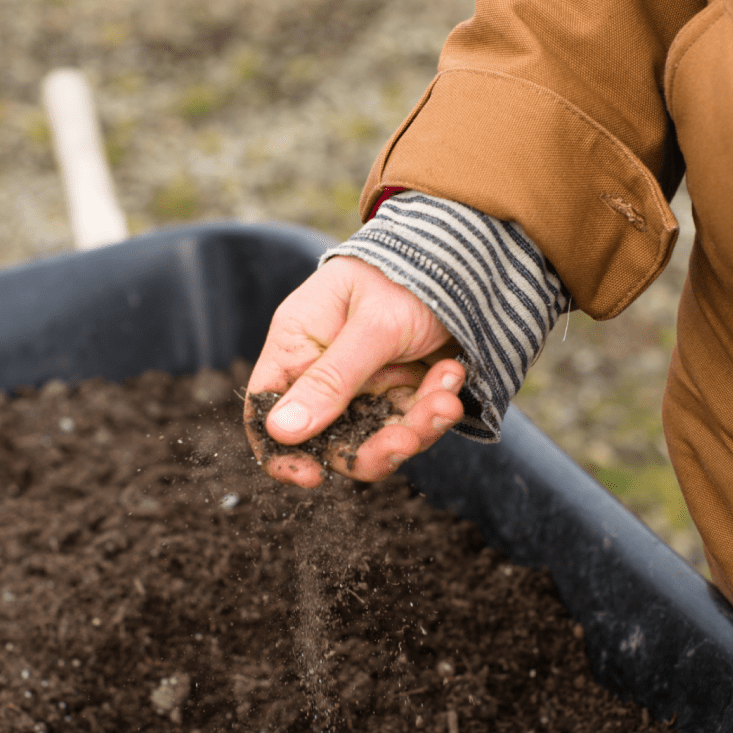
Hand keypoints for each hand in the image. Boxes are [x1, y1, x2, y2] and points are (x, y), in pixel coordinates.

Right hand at [243, 256, 465, 487]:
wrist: (464, 255)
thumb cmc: (405, 274)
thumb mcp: (371, 327)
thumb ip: (331, 379)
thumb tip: (280, 432)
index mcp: (298, 344)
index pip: (267, 407)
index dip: (281, 450)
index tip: (312, 477)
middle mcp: (325, 369)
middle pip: (331, 436)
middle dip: (373, 446)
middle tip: (408, 439)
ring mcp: (366, 382)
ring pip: (378, 435)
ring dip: (416, 426)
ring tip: (446, 399)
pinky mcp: (402, 388)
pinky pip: (412, 421)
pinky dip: (436, 406)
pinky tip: (452, 374)